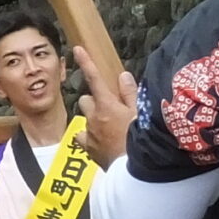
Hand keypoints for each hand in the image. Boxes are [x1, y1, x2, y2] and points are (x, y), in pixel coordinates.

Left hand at [75, 49, 140, 165]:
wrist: (134, 169)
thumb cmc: (141, 139)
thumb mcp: (141, 113)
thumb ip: (130, 94)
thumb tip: (123, 76)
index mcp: (107, 105)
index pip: (94, 78)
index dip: (85, 62)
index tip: (77, 49)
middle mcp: (94, 117)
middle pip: (86, 99)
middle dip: (94, 101)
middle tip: (110, 108)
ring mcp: (88, 133)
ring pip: (84, 117)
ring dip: (92, 118)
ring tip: (108, 126)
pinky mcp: (87, 148)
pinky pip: (81, 136)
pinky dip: (86, 135)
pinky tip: (98, 139)